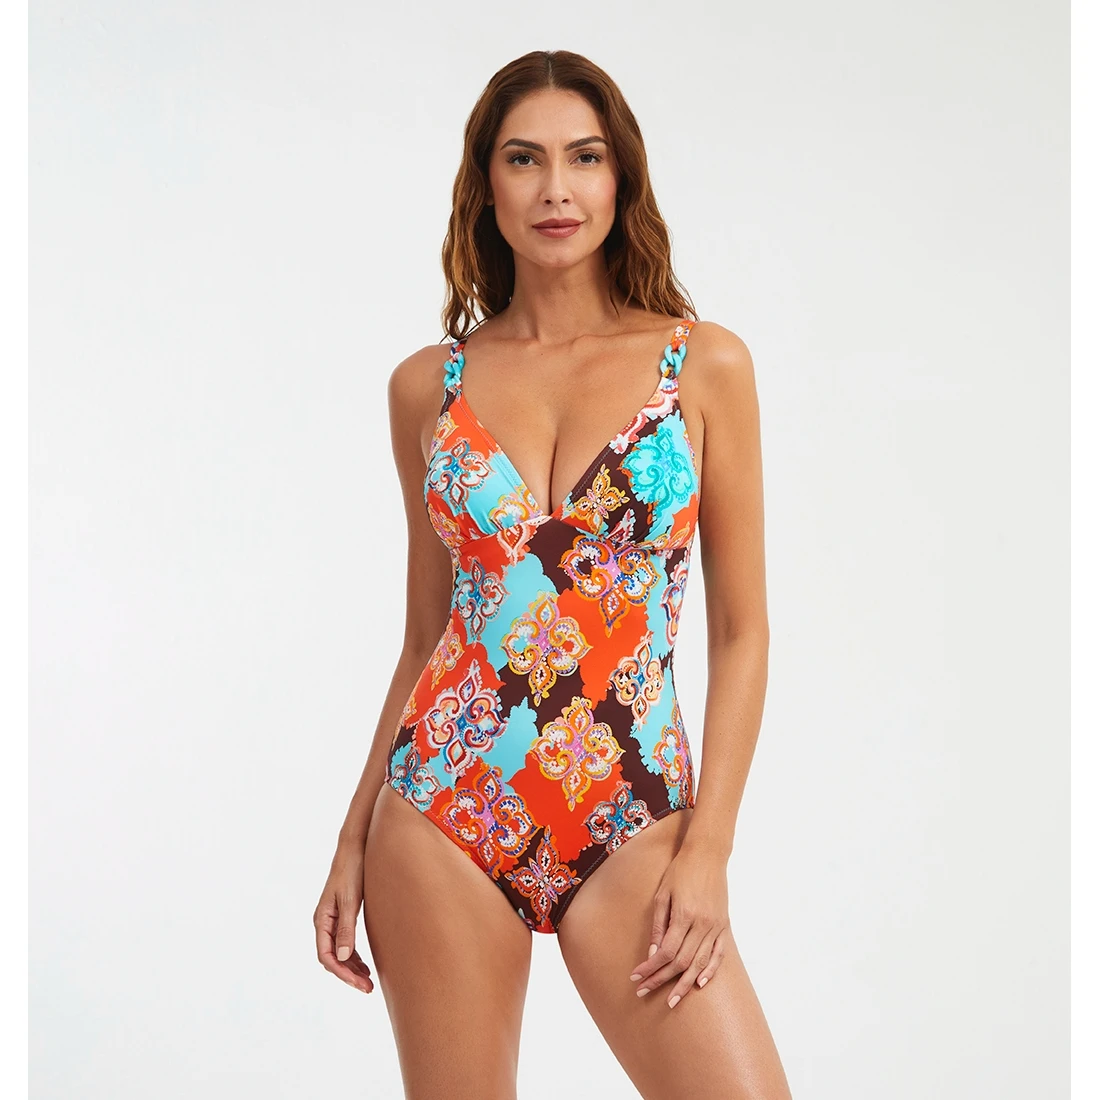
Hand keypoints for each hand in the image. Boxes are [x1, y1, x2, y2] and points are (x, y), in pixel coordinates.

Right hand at [314, 841, 374, 993]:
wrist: (355, 847)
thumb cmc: (352, 870)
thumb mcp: (351, 901)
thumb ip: (346, 929)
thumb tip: (341, 958)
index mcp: (322, 920)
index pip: (326, 956)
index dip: (342, 973)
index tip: (359, 984)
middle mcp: (324, 922)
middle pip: (332, 958)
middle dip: (348, 975)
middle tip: (368, 988)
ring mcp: (333, 919)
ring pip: (338, 952)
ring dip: (351, 967)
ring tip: (368, 981)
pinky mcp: (343, 914)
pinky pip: (344, 942)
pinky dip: (354, 955)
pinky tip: (365, 964)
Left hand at [628, 845, 730, 1007]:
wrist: (707, 854)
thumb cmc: (680, 871)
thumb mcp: (663, 894)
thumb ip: (659, 925)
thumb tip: (652, 953)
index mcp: (684, 915)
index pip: (666, 952)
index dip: (650, 968)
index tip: (636, 977)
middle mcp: (702, 924)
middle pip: (682, 962)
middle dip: (662, 980)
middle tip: (645, 992)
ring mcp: (716, 926)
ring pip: (700, 964)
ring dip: (685, 984)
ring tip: (672, 1000)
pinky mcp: (724, 926)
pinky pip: (719, 955)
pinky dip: (710, 971)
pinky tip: (699, 984)